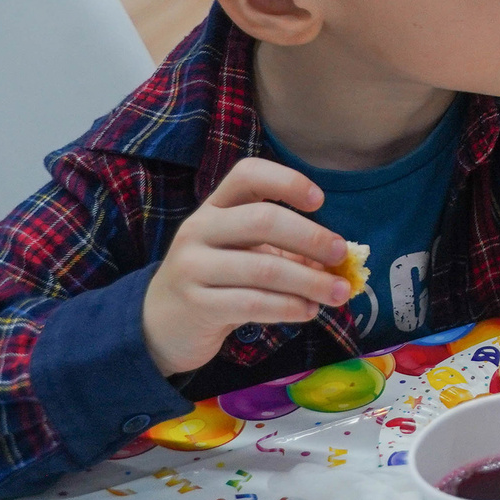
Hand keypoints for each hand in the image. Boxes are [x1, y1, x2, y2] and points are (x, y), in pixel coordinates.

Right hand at [141, 158, 353, 376]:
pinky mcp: (195, 304)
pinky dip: (288, 307)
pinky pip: (252, 303)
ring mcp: (192, 266)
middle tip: (340, 255)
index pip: (247, 174)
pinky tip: (309, 311)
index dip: (287, 181)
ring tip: (339, 293)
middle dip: (311, 237)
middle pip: (263, 220)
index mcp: (216, 207)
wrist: (159, 325)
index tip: (319, 201)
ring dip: (310, 282)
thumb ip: (287, 249)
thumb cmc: (216, 279)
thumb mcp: (245, 254)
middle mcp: (199, 229)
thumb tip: (340, 258)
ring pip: (263, 268)